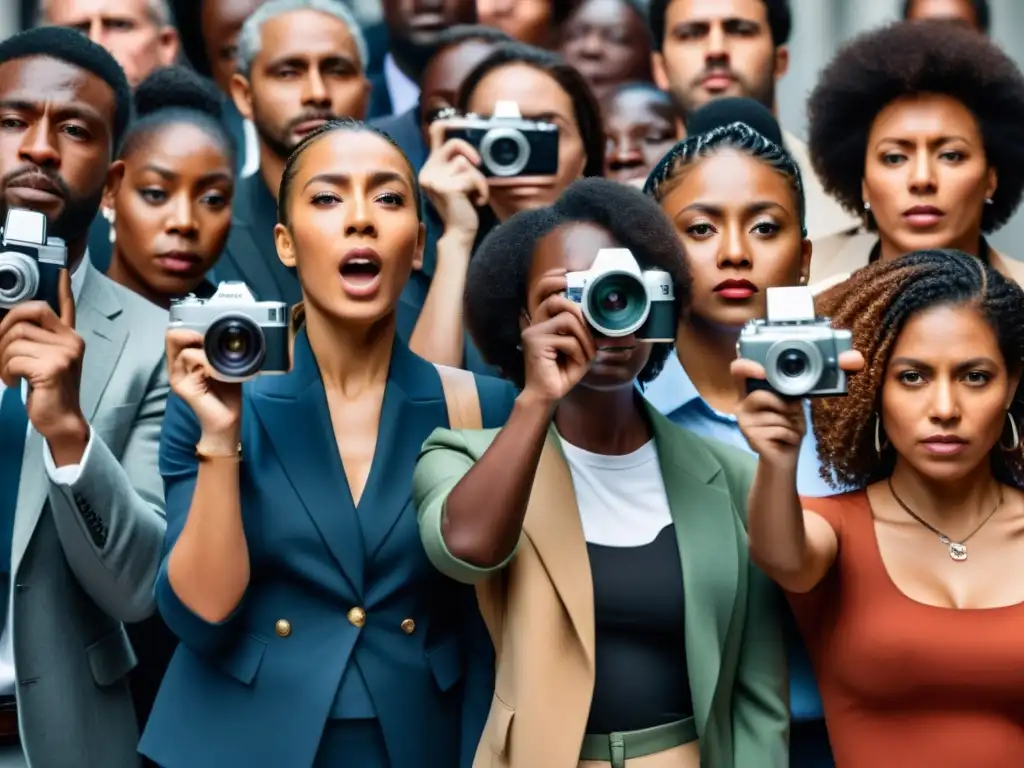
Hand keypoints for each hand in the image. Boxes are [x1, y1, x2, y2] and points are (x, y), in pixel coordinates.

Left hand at [0, 270, 88, 447]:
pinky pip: (14, 358)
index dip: (63, 287)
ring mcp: (65, 353)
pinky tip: (14, 383)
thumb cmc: (51, 392)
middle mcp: (72, 341)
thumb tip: (10, 327)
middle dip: (4, 327)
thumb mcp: (48, 363)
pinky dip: (6, 372)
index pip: (66, 307)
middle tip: (1, 350)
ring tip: (8, 374)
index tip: (61, 270)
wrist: (63, 421)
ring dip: (1, 358)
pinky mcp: (53, 367)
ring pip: (15, 339)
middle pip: (29, 313)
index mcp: (71, 338)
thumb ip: (38, 343)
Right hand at [166, 329, 242, 444]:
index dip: (190, 325)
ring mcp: (177, 376)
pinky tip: (217, 370)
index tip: (210, 325)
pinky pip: (191, 361)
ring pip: (184, 348)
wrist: (227, 420)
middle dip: (193, 331)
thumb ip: (220, 350)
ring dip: (205, 349)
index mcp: (185, 360)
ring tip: (218, 359)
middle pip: (172, 336)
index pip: (177, 334)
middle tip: (211, 337)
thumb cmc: (227, 393)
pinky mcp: (181, 386)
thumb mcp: (225, 364)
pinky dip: (207, 361)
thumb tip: (228, 334)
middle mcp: (177, 367)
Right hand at [419, 120, 488, 239]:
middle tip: (479, 164)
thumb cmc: (462, 209)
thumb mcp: (459, 182)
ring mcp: (435, 179)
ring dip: (478, 179)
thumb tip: (472, 150)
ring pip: (466, 164)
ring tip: (475, 195)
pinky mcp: (447, 188)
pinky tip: (477, 202)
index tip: (465, 122)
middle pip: (453, 143)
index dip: (451, 121)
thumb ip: (459, 164)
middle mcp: (428, 172)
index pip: (436, 132)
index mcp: (430, 168)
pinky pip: (473, 178)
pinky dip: (481, 189)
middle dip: (470, 150)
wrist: (459, 234)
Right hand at [520, 270, 596, 404]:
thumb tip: (597, 312)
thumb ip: (582, 328)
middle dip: (580, 313)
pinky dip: (579, 352)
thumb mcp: (578, 346)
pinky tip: (576, 363)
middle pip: (558, 300)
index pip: (541, 291)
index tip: (566, 275)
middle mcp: (534, 323)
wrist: (548, 395)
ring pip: (568, 319)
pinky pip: (568, 339)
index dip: (553, 280)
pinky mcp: (536, 342)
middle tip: (590, 330)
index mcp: (542, 322)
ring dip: (584, 338)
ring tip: (586, 354)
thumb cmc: (563, 371)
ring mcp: (533, 332)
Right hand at [732, 351, 864, 467]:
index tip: (762, 372)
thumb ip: (802, 386)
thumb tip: (850, 360)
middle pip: (761, 395)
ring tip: (788, 429)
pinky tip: (787, 440)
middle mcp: (742, 404)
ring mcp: (744, 422)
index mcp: (750, 391)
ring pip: (776, 415)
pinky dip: (792, 435)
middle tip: (790, 413)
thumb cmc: (790, 425)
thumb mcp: (796, 402)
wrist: (784, 456)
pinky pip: (781, 430)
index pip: (738, 370)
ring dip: (792, 423)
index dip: (747, 366)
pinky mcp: (751, 437)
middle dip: (785, 405)